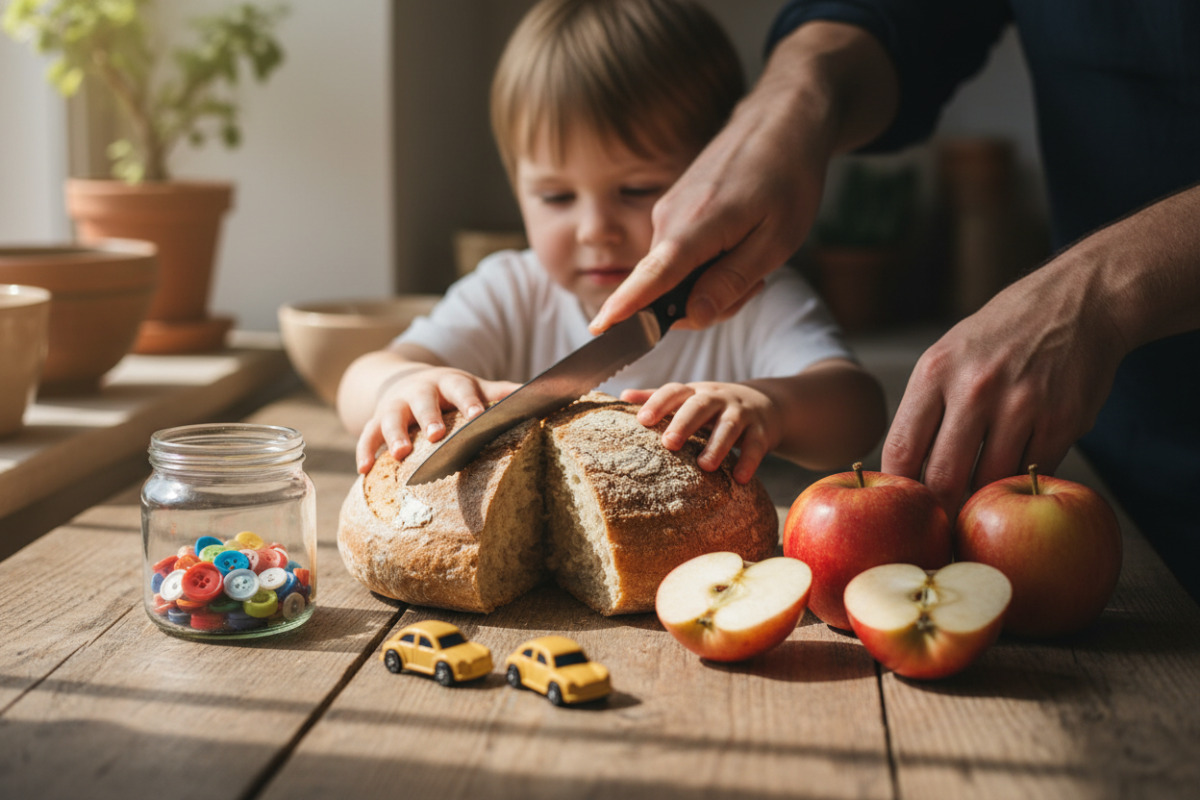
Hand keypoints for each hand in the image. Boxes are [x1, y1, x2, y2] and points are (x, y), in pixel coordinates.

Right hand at [355, 367, 519, 472]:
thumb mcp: (474, 386)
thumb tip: (545, 392)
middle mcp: (419, 391)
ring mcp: (395, 405)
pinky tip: (365, 471)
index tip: (479, 414)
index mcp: (449, 382)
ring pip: (391, 418)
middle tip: (437, 435)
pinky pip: (366, 435)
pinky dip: (364, 452)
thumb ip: (501, 392)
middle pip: (424, 402)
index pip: (461, 389)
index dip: (469, 401)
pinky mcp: (375, 420)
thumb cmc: (451, 392)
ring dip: (394, 435)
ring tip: (398, 455)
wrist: (405, 380)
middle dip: (429, 417)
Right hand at [589, 86, 826, 334]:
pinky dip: (706, 265)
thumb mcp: (776, 241)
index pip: (650, 278)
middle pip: (667, 292)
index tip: (598, 330)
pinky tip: (738, 247)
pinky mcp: (673, 209)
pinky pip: (679, 257)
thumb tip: (693, 316)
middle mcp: (668, 219)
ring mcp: (667, 212)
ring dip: (710, 283)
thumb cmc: (788, 178)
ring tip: (754, 260)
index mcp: (694, 227)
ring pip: (675, 277)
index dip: (624, 308)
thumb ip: (731, 282)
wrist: (781, 120)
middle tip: (755, 285)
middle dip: (705, 304)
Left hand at [621, 382, 780, 483]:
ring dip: (717, 445)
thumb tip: (622, 396)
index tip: (642, 420)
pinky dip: (749, 461)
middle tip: (668, 443)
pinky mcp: (763, 431)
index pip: (674, 391)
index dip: (658, 403)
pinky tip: (740, 478)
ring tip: (705, 466)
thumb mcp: (690, 398)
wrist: (767, 404)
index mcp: (695, 392)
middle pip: (700, 406)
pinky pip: (756, 446)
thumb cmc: (716, 406)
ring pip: (730, 426)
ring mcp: (742, 414)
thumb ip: (659, 398)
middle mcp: (718, 399)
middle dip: (684, 423)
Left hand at [881, 259, 1125, 513]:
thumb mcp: (947, 356)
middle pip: (943, 477)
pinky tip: (1017, 474)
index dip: (900, 488)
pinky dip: (1021, 480)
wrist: (1077, 303)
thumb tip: (905, 474)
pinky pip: (1031, 472)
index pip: (901, 449)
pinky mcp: (1062, 421)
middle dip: (939, 509)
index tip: (904, 505)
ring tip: (979, 500)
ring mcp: (1021, 406)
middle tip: (939, 524)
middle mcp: (974, 388)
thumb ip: (925, 410)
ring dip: (982, 498)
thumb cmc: (999, 337)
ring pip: (989, 482)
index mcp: (935, 373)